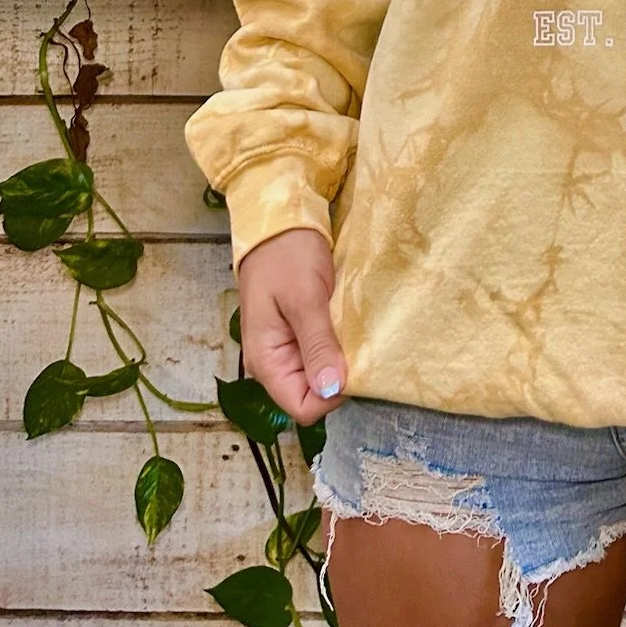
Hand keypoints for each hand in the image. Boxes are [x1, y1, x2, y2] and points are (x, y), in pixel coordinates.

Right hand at [237, 226, 346, 426]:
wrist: (279, 218)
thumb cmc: (286, 255)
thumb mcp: (304, 298)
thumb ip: (317, 345)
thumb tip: (331, 390)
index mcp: (266, 361)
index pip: (302, 408)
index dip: (331, 396)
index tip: (354, 365)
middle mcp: (274, 362)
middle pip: (313, 393)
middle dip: (338, 376)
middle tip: (359, 344)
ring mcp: (287, 347)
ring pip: (320, 373)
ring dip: (341, 358)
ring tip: (356, 332)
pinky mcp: (299, 331)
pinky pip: (322, 351)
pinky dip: (338, 343)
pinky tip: (350, 326)